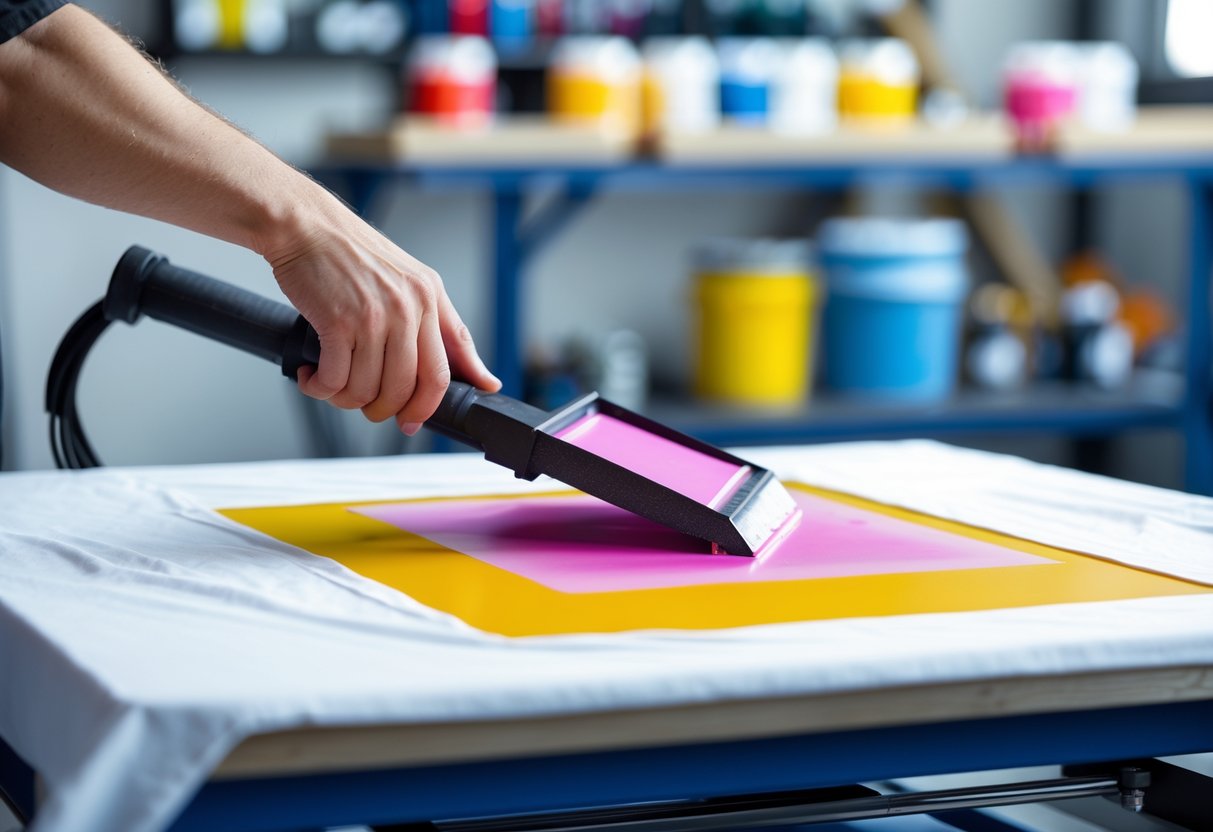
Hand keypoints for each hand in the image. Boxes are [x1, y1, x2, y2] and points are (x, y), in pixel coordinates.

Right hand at [267, 208, 499, 435]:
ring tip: (333, 386)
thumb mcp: (413, 280)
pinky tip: (313, 376)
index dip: (431, 404)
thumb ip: (446, 327)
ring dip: (346, 399)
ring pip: (368, 390)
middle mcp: (407, 308)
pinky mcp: (338, 322)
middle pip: (408, 389)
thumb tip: (484, 377)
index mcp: (430, 297)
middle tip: (368, 408)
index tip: (416, 419)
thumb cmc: (352, 253)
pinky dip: (320, 388)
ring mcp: (374, 316)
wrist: (306, 225)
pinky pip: (335, 379)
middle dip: (385, 410)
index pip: (445, 370)